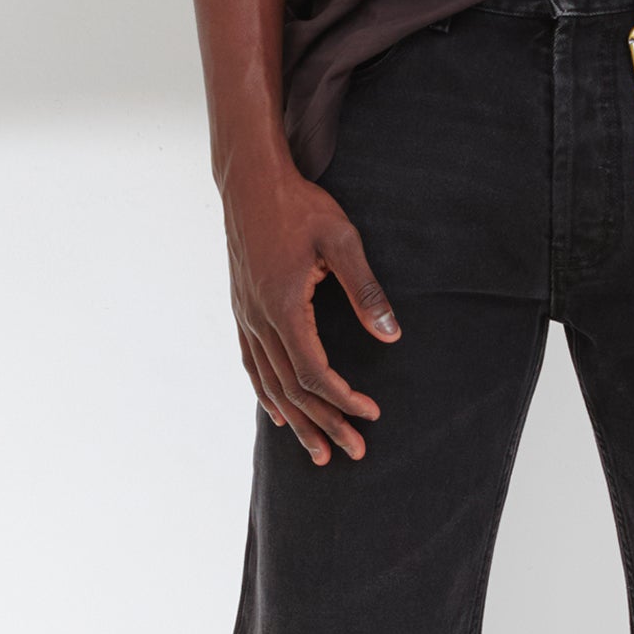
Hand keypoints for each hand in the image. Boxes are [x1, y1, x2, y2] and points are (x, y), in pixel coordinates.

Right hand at [222, 162, 400, 464]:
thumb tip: (391, 336)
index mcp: (284, 307)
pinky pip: (251, 365)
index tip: (371, 414)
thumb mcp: (342, 241)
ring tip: (318, 452)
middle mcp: (259, 319)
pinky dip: (266, 395)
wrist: (250, 181)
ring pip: (268, 384)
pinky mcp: (242, 309)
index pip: (313, 373)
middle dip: (324, 424)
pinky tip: (277, 414)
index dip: (343, 400)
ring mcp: (246, 316)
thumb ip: (366, 291)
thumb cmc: (300, 206)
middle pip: (292, 389)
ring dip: (296, 421)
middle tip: (353, 453)